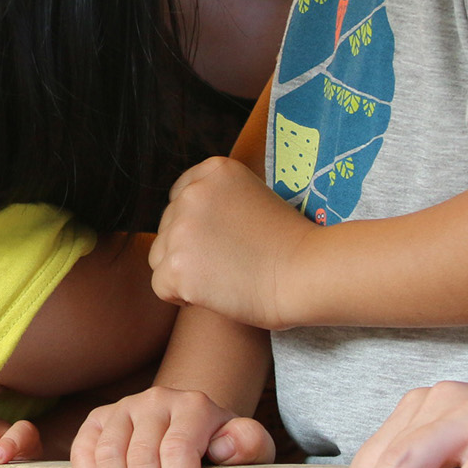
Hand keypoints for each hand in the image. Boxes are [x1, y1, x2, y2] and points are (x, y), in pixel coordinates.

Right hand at [69, 385, 272, 467]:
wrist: (195, 426)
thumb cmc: (222, 447)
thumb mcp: (248, 447)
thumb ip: (249, 444)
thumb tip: (223, 446)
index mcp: (194, 405)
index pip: (176, 451)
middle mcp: (155, 399)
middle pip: (140, 459)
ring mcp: (124, 407)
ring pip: (109, 457)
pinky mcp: (99, 419)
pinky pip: (83, 451)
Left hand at [147, 156, 311, 328]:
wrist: (307, 274)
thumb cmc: (291, 245)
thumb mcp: (255, 197)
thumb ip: (219, 200)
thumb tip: (189, 221)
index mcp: (214, 170)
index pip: (180, 196)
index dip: (198, 224)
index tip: (222, 239)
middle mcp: (192, 193)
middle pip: (168, 227)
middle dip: (190, 248)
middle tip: (230, 264)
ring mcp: (182, 228)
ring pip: (160, 255)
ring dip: (183, 271)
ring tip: (223, 279)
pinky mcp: (177, 266)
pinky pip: (161, 286)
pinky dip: (182, 297)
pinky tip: (215, 295)